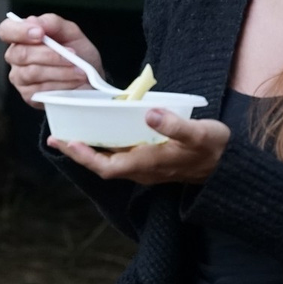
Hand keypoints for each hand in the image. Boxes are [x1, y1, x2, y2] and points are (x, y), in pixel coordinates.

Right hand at [1, 13, 104, 107]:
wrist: (89, 78)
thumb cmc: (77, 53)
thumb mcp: (70, 32)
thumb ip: (52, 23)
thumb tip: (34, 21)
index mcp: (22, 37)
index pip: (6, 30)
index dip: (19, 31)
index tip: (40, 34)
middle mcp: (15, 57)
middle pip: (21, 54)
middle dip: (50, 54)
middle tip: (72, 54)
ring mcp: (20, 78)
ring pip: (33, 72)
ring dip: (60, 71)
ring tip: (79, 70)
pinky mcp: (28, 95)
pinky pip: (41, 89)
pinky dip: (61, 84)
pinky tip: (74, 82)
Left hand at [50, 108, 229, 185]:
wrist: (227, 166)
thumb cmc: (214, 148)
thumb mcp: (199, 133)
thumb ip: (174, 125)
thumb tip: (149, 113)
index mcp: (149, 163)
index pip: (109, 166)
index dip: (86, 157)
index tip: (69, 143)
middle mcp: (142, 170)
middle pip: (102, 165)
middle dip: (78, 153)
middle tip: (55, 138)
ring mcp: (145, 167)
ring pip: (109, 162)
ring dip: (88, 150)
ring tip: (67, 136)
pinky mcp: (149, 161)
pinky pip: (119, 157)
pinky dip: (103, 147)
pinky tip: (96, 134)